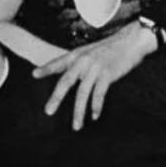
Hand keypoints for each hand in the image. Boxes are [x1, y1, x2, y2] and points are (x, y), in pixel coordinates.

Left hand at [32, 22, 156, 129]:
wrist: (131, 41)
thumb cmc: (112, 47)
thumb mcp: (91, 51)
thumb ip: (80, 62)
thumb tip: (71, 75)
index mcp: (77, 54)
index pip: (58, 62)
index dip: (46, 68)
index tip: (34, 74)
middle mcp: (83, 61)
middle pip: (66, 82)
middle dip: (56, 98)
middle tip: (48, 111)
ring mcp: (95, 67)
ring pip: (82, 93)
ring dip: (78, 112)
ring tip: (76, 126)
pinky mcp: (107, 74)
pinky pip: (99, 94)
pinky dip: (96, 107)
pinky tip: (94, 115)